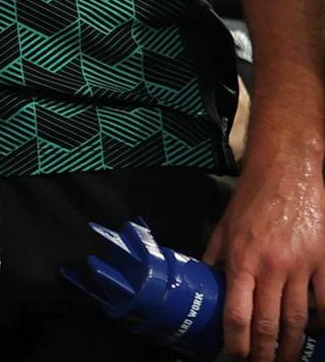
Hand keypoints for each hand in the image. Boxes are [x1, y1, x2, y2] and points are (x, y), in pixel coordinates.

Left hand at [204, 159, 324, 361]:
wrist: (287, 174)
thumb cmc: (252, 199)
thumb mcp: (224, 228)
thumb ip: (215, 258)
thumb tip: (203, 281)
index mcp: (241, 260)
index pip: (237, 313)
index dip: (236, 342)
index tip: (235, 356)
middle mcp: (270, 268)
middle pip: (270, 324)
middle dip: (266, 353)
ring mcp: (300, 267)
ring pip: (299, 320)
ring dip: (293, 346)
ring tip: (287, 359)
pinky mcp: (323, 262)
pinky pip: (324, 301)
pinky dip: (321, 321)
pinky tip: (315, 332)